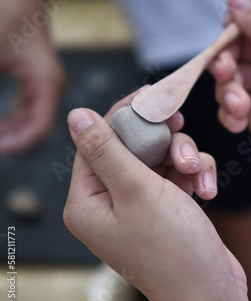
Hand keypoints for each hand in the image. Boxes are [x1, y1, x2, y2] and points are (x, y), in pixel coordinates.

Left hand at [0, 0, 64, 153]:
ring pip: (30, 121)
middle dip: (10, 139)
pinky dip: (9, 119)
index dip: (15, 144)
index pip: (39, 129)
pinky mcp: (34, 79)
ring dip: (9, 131)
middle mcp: (50, 86)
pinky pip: (25, 109)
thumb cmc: (8, 12)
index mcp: (47, 83)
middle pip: (35, 128)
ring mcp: (44, 83)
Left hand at [63, 89, 250, 300]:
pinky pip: (176, 178)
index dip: (125, 115)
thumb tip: (77, 115)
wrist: (210, 292)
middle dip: (163, 141)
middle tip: (181, 127)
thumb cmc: (172, 248)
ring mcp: (140, 209)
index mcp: (88, 201)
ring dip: (184, 159)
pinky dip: (194, 177)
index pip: (97, 141)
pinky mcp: (166, 212)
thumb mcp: (136, 190)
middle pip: (133, 147)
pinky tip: (208, 190)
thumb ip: (106, 149)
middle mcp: (110, 204)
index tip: (152, 96)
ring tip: (199, 174)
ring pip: (160, 159)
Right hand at [210, 1, 250, 184]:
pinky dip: (229, 114)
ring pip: (228, 78)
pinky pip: (229, 106)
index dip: (236, 24)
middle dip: (225, 62)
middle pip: (234, 48)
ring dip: (229, 93)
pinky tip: (240, 123)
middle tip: (226, 73)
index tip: (227, 38)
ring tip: (242, 109)